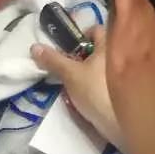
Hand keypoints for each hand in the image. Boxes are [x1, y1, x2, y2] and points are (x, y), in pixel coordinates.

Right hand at [31, 29, 122, 148]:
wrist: (119, 123)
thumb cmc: (96, 90)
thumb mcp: (70, 74)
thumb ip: (53, 60)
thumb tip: (34, 47)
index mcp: (109, 45)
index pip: (95, 30)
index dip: (81, 35)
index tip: (68, 48)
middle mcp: (118, 56)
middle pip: (94, 51)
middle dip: (79, 58)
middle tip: (66, 68)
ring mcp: (120, 75)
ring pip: (96, 68)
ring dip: (83, 75)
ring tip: (70, 86)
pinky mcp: (118, 92)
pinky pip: (101, 83)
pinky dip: (91, 87)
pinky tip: (81, 98)